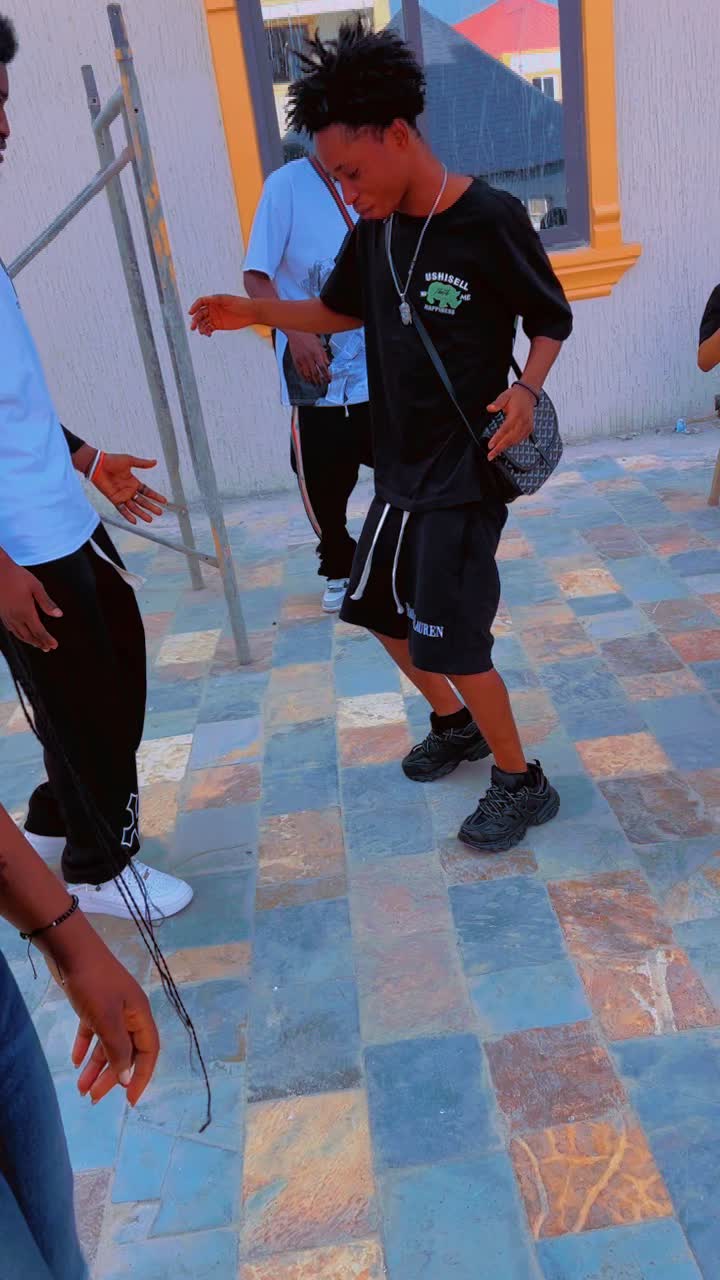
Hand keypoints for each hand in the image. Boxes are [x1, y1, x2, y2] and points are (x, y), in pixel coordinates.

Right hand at [0, 555, 62, 651]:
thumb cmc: (17, 576)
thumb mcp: (36, 586)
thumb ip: (47, 602)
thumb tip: (59, 614)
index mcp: (26, 611)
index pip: (39, 631)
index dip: (47, 639)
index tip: (55, 645)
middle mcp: (16, 617)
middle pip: (29, 636)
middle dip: (39, 643)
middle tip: (48, 648)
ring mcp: (7, 616)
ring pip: (19, 634)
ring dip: (29, 641)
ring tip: (38, 645)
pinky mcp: (1, 613)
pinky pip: (11, 629)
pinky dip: (19, 635)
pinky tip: (21, 635)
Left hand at [46, 923, 158, 1106]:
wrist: (71, 949)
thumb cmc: (94, 984)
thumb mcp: (107, 1019)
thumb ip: (118, 1049)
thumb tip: (126, 1077)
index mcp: (139, 1015)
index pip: (148, 1052)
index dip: (142, 1076)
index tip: (129, 1100)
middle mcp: (128, 1014)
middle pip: (125, 1051)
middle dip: (111, 1076)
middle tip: (93, 1098)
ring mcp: (111, 1008)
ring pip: (107, 1044)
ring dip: (95, 1066)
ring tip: (81, 1088)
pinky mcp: (93, 1004)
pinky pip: (93, 1031)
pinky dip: (85, 1047)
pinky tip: (75, 1062)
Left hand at [94, 454, 166, 524]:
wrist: (97, 464)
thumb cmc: (112, 460)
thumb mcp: (129, 460)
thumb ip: (142, 463)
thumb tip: (155, 462)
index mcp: (133, 482)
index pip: (147, 492)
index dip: (155, 496)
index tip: (164, 501)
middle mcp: (129, 490)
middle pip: (143, 501)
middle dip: (151, 507)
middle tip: (160, 513)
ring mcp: (122, 495)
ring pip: (134, 507)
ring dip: (142, 513)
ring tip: (150, 519)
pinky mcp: (114, 499)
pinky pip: (122, 509)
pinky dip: (128, 515)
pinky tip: (134, 521)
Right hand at [189, 294, 256, 335]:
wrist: (251, 313)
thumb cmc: (240, 303)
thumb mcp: (227, 300)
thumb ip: (216, 299)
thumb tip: (205, 300)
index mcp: (213, 300)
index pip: (200, 302)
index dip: (194, 307)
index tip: (190, 313)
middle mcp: (212, 309)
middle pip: (200, 314)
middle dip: (196, 321)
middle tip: (193, 327)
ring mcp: (215, 317)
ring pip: (203, 323)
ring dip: (201, 328)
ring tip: (203, 332)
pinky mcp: (218, 325)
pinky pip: (209, 329)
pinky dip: (207, 332)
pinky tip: (208, 334)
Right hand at [287, 331, 330, 385]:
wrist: (296, 332)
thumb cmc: (308, 335)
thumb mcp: (319, 344)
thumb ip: (324, 355)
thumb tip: (328, 364)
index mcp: (316, 353)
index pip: (323, 368)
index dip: (326, 376)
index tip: (329, 379)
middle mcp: (309, 358)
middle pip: (316, 373)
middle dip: (320, 380)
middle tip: (322, 383)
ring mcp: (302, 360)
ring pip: (308, 374)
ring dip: (312, 381)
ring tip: (315, 384)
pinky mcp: (296, 361)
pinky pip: (300, 372)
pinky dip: (304, 377)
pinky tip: (306, 379)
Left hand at [486, 384, 536, 460]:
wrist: (528, 395)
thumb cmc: (516, 396)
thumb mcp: (505, 396)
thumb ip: (497, 402)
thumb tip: (490, 408)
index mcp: (517, 414)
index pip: (506, 429)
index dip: (498, 438)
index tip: (490, 445)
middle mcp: (523, 422)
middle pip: (511, 439)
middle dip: (500, 448)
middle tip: (491, 455)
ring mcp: (527, 427)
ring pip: (516, 441)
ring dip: (505, 448)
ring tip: (496, 453)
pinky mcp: (529, 429)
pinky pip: (520, 440)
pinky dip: (512, 444)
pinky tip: (505, 447)